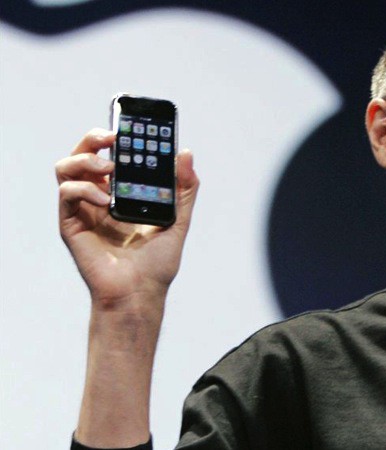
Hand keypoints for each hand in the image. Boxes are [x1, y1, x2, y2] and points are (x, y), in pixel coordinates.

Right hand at [56, 128, 198, 310]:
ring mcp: (83, 210)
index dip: (116, 137)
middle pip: (84, 154)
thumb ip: (184, 189)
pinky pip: (67, 194)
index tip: (132, 126)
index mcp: (121, 194)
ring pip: (66, 167)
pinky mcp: (71, 224)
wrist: (140, 294)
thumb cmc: (157, 263)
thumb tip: (186, 154)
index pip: (111, 155)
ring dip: (85, 159)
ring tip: (108, 169)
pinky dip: (84, 189)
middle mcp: (99, 197)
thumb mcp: (178, 220)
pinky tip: (105, 201)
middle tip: (113, 137)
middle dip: (94, 137)